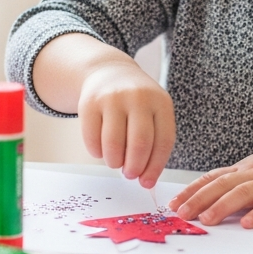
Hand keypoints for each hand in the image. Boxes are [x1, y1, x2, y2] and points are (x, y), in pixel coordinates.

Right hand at [78, 60, 175, 188]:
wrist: (109, 71)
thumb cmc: (136, 102)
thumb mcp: (153, 112)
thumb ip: (154, 143)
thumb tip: (146, 181)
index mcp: (161, 102)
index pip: (163, 141)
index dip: (155, 167)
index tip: (147, 182)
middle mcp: (138, 97)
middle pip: (139, 144)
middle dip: (134, 167)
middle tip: (129, 175)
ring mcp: (112, 98)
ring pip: (113, 144)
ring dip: (114, 162)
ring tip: (115, 162)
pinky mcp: (89, 103)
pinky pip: (92, 139)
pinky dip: (97, 153)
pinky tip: (101, 150)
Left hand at [170, 139, 252, 228]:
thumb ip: (240, 182)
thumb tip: (214, 200)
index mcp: (245, 169)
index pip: (212, 178)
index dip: (191, 190)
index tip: (173, 203)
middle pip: (221, 185)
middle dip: (198, 200)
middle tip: (181, 214)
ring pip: (243, 193)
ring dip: (222, 206)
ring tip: (206, 220)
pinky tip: (248, 223)